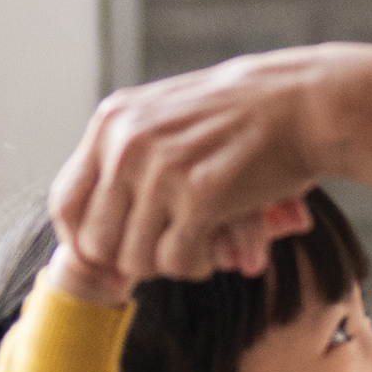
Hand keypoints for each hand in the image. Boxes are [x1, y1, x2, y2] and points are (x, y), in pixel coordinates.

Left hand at [52, 47, 360, 282]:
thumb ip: (127, 154)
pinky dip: (196, 267)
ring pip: (135, 258)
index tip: (111, 259)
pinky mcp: (199, 194)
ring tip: (198, 249)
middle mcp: (126, 143)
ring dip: (168, 266)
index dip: (84, 242)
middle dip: (131, 259)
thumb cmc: (246, 117)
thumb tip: (91, 229)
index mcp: (112, 122)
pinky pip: (176, 261)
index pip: (66, 203)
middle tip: (167, 252)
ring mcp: (160, 168)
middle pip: (97, 241)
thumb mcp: (168, 117)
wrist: (306, 104)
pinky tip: (217, 251)